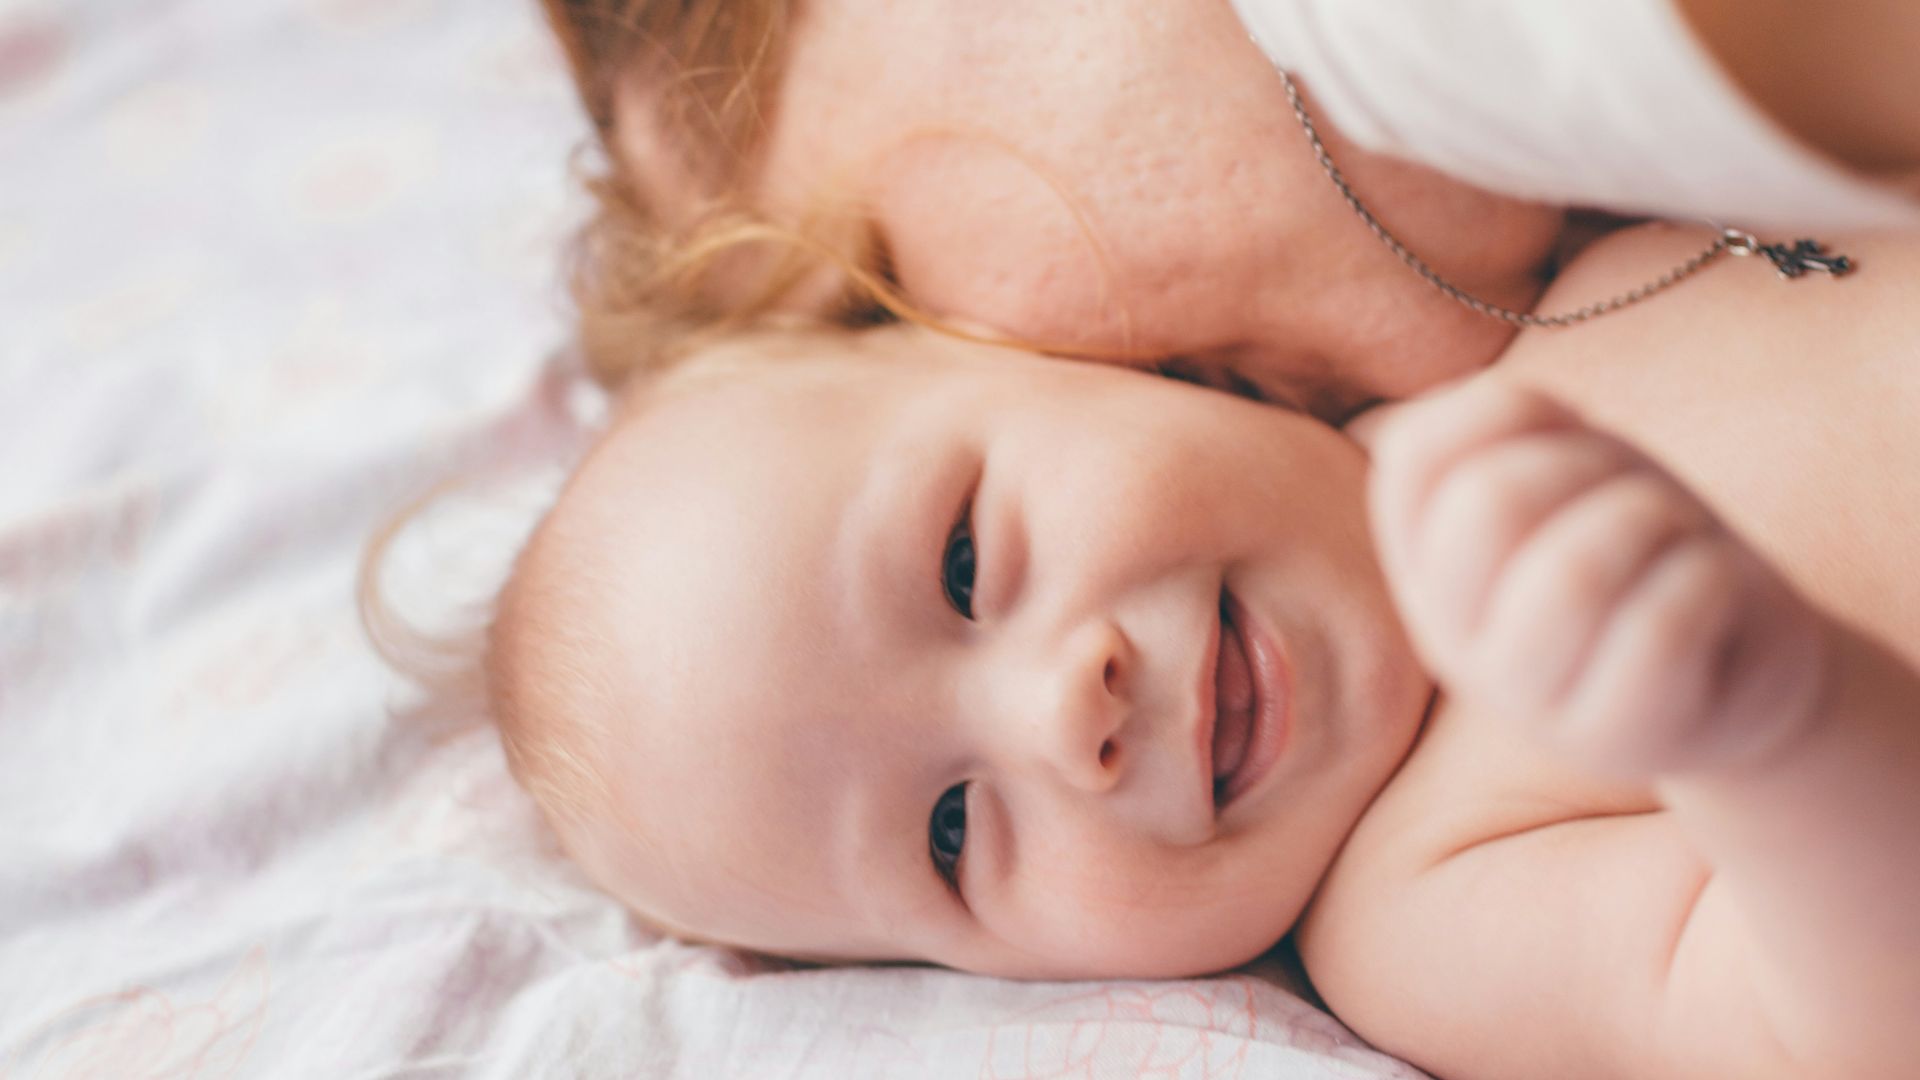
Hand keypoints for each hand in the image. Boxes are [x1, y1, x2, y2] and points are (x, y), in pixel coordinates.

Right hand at [1366, 379, 1829, 776]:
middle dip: (1594, 468)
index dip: (1505, 412)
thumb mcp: (1577, 472)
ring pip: (1575, 568)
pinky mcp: (1606, 739)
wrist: (1738, 674)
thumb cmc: (1645, 552)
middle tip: (1638, 503)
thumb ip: (1516, 431)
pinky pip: (1660, 625)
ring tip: (1678, 549)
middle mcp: (1449, 636)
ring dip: (1658, 524)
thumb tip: (1503, 400)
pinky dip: (1711, 580)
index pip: (1414, 455)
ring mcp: (1520, 699)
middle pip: (1493, 499)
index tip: (1568, 442)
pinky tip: (1713, 600)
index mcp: (1424, 565)